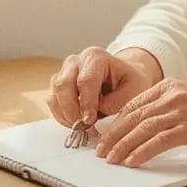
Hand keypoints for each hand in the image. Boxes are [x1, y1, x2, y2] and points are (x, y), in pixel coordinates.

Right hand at [46, 47, 161, 127]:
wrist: (124, 78)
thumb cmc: (129, 82)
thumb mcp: (134, 90)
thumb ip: (115, 101)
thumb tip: (94, 114)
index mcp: (96, 57)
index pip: (86, 80)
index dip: (86, 103)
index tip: (91, 120)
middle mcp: (76, 61)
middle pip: (63, 85)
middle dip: (72, 110)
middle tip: (83, 128)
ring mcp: (64, 72)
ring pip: (55, 95)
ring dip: (66, 115)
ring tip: (82, 128)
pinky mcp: (58, 86)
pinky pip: (53, 102)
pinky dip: (62, 116)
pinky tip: (76, 124)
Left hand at [95, 79, 186, 166]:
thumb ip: (169, 106)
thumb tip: (147, 122)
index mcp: (169, 86)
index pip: (134, 104)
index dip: (116, 121)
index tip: (106, 135)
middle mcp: (171, 96)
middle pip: (133, 117)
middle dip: (113, 135)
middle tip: (100, 150)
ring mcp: (180, 111)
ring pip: (141, 129)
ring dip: (122, 146)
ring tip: (111, 159)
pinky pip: (157, 141)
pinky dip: (141, 152)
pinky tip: (132, 161)